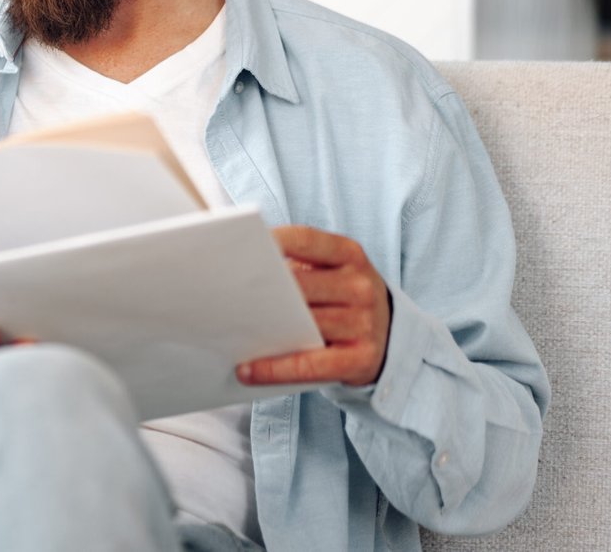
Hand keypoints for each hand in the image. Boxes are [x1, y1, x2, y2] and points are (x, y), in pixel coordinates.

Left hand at [236, 225, 390, 388]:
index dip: (272, 241)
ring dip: (263, 332)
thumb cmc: (342, 297)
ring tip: (226, 335)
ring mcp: (364, 323)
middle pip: (302, 286)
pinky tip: (247, 371)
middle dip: (261, 291)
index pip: (306, 239)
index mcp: (349, 255)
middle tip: (219, 296)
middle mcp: (360, 286)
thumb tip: (236, 268)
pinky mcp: (360, 359)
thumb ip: (296, 264)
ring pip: (305, 326)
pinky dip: (275, 369)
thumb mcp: (331, 270)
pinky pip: (310, 365)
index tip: (238, 245)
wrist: (392, 335)